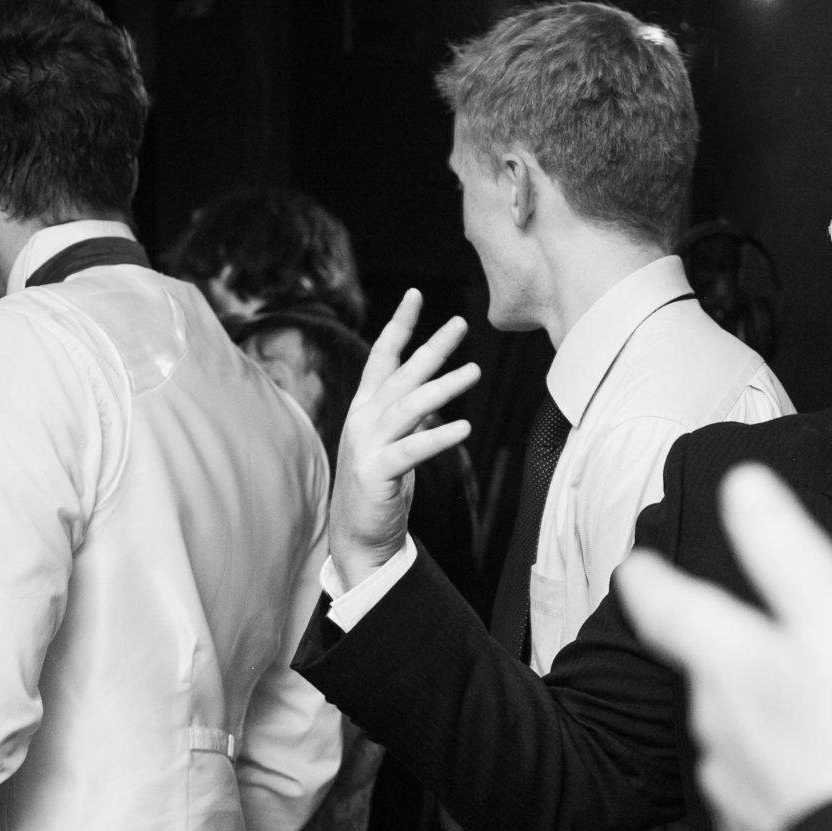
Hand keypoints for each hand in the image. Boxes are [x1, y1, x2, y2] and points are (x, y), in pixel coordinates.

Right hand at [329, 289, 480, 587]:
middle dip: (431, 347)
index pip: (383, 357)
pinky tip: (463, 428)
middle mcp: (363, 420)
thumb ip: (408, 416)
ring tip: (474, 371)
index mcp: (365, 408)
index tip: (416, 295)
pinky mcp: (376, 472)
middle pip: (401, 374)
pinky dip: (437, 438)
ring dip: (443, 387)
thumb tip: (433, 394)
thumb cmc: (380, 487)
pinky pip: (411, 450)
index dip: (400, 325)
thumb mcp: (394, 443)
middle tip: (461, 323)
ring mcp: (367, 445)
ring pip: (409, 407)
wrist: (357, 536)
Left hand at [614, 464, 831, 830]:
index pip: (669, 608)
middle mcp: (716, 723)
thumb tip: (742, 487)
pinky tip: (812, 770)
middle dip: (723, 649)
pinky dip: (778, 769)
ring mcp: (734, 783)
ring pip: (730, 731)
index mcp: (730, 661)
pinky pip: (757, 786)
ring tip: (796, 702)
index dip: (652, 580)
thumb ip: (784, 552)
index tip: (637, 567)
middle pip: (705, 671)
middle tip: (757, 634)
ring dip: (754, 713)